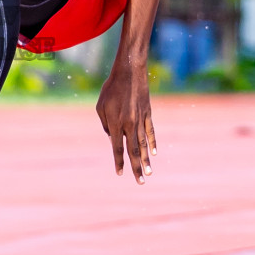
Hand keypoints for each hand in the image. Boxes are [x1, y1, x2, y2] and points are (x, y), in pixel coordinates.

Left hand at [96, 53, 155, 184]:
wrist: (129, 72)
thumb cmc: (111, 88)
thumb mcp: (101, 106)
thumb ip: (105, 124)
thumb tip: (111, 137)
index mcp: (116, 123)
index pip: (117, 148)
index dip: (119, 161)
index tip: (120, 173)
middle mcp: (129, 124)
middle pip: (134, 151)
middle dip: (136, 168)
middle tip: (140, 182)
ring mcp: (141, 119)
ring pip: (144, 144)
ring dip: (146, 160)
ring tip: (149, 173)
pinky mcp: (148, 113)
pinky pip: (150, 132)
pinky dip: (152, 143)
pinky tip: (153, 153)